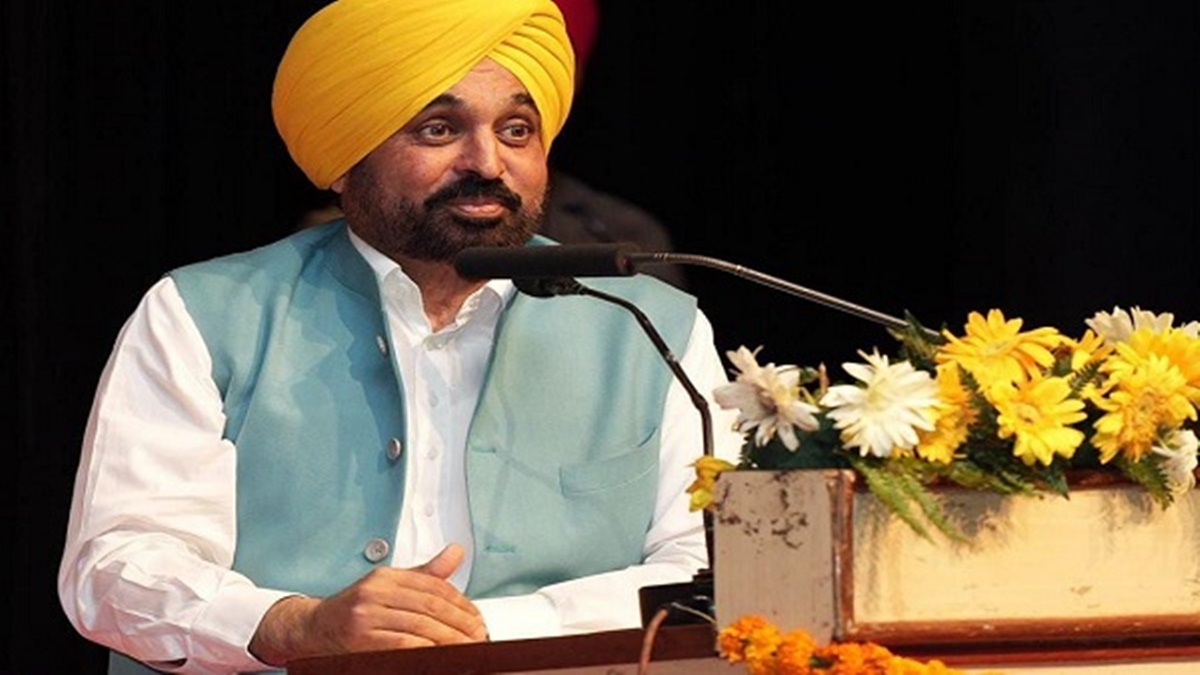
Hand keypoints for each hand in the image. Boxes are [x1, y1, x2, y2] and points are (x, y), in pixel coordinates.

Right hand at [249, 543, 487, 665]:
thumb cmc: (354, 610)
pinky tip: (440, 656)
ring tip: (466, 649)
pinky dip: (425, 651)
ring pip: (420, 627)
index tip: (477, 619)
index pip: (435, 587)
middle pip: (431, 608)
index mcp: (387, 577)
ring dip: (449, 641)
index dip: (461, 604)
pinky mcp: (360, 639)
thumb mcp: (388, 586)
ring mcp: (366, 615)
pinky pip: (402, 645)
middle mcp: (376, 591)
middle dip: (460, 625)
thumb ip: (425, 575)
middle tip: (478, 637)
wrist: (313, 628)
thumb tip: (456, 553)